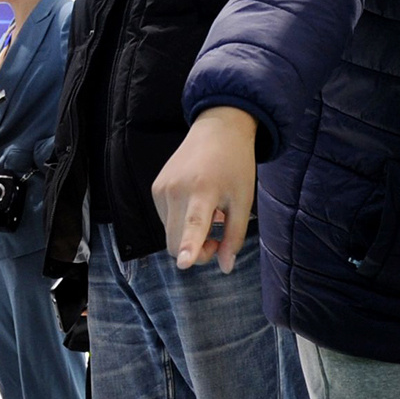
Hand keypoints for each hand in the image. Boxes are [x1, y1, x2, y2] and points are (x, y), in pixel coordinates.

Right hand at [153, 107, 257, 271]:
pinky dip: (181, 222)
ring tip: (209, 214)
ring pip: (170, 234)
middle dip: (196, 251)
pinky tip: (196, 203)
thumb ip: (235, 236)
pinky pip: (166, 220)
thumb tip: (226, 268)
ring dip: (188, 236)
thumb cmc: (235, 166)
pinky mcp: (155, 188)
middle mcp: (176, 189)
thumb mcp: (243, 201)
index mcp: (203, 190)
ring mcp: (162, 189)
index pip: (194, 224)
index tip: (184, 263)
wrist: (217, 130)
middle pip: (176, 242)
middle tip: (218, 239)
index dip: (189, 246)